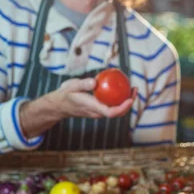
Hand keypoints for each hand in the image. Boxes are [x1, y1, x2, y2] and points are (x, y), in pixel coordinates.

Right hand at [19, 78, 136, 138]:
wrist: (59, 105)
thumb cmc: (65, 94)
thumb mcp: (72, 86)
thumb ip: (83, 84)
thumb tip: (95, 82)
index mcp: (92, 108)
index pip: (111, 112)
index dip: (123, 107)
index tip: (130, 99)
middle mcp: (97, 112)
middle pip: (117, 112)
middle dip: (129, 103)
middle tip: (135, 89)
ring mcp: (98, 111)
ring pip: (115, 109)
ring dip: (126, 100)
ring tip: (132, 87)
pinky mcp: (98, 108)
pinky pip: (111, 104)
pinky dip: (118, 98)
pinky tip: (120, 87)